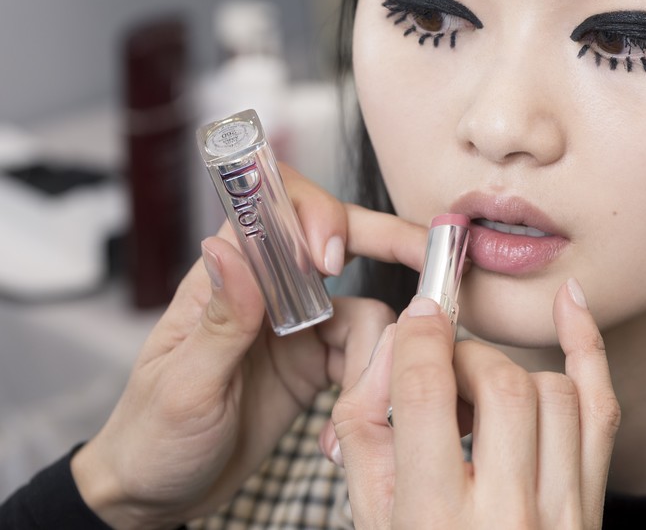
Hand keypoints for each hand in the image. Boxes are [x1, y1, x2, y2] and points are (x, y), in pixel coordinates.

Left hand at [71, 166, 424, 528]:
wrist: (160, 494)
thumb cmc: (152, 438)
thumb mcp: (183, 386)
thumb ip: (220, 320)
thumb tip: (226, 248)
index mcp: (226, 283)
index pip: (273, 214)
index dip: (313, 217)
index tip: (332, 259)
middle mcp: (269, 295)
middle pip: (338, 240)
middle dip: (389, 241)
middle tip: (430, 256)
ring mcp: (299, 329)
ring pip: (365, 308)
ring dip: (376, 353)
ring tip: (359, 408)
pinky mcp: (318, 366)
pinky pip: (367, 355)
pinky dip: (374, 384)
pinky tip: (352, 425)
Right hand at [331, 280, 620, 528]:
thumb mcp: (370, 517)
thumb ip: (367, 430)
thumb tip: (392, 350)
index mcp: (435, 522)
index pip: (429, 394)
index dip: (419, 337)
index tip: (418, 315)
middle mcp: (507, 517)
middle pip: (500, 385)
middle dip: (465, 356)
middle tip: (444, 371)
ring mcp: (562, 514)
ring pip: (553, 391)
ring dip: (511, 371)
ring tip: (481, 391)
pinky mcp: (593, 505)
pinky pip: (603, 409)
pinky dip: (590, 349)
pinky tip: (572, 306)